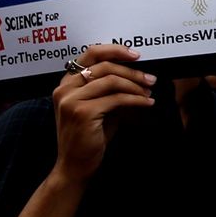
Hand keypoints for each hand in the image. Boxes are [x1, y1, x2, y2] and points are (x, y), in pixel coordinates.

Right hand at [52, 44, 155, 182]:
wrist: (74, 166)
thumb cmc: (89, 136)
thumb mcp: (99, 106)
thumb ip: (109, 88)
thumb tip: (136, 72)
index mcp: (66, 83)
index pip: (90, 53)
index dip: (115, 50)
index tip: (136, 55)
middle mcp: (65, 88)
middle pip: (105, 66)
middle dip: (132, 71)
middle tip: (150, 78)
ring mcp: (71, 100)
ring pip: (112, 80)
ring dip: (135, 85)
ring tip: (149, 91)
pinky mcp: (83, 112)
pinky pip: (117, 99)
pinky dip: (136, 99)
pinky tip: (147, 103)